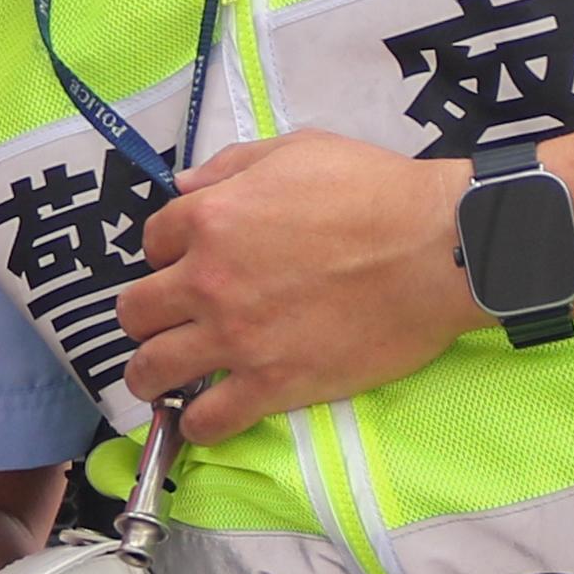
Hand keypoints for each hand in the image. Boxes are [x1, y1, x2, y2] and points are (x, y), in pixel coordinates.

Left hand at [117, 130, 478, 431]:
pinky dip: (198, 423)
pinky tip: (205, 417)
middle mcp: (208, 280)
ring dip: (152, 375)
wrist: (436, 249)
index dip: (168, 253)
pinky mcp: (273, 384)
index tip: (187, 263)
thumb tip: (184, 185)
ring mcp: (237, 338)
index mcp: (211, 218)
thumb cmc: (375, 190)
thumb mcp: (297, 150)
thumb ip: (231, 167)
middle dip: (147, 316)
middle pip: (136, 311)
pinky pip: (208, 420)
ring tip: (164, 379)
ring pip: (153, 370)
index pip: (152, 242)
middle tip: (168, 322)